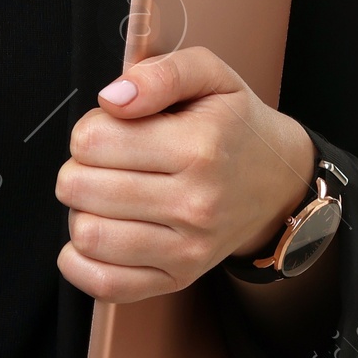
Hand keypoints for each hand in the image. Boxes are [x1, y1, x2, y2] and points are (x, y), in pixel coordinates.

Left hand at [55, 46, 316, 304]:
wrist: (279, 183)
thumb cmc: (234, 125)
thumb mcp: (210, 75)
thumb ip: (160, 73)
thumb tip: (112, 99)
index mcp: (198, 147)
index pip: (92, 140)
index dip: (89, 128)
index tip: (112, 128)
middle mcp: (194, 204)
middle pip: (80, 187)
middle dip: (79, 167)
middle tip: (106, 161)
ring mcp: (187, 249)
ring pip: (87, 235)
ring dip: (81, 210)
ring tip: (106, 195)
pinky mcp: (178, 279)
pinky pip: (106, 284)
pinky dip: (81, 261)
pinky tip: (98, 232)